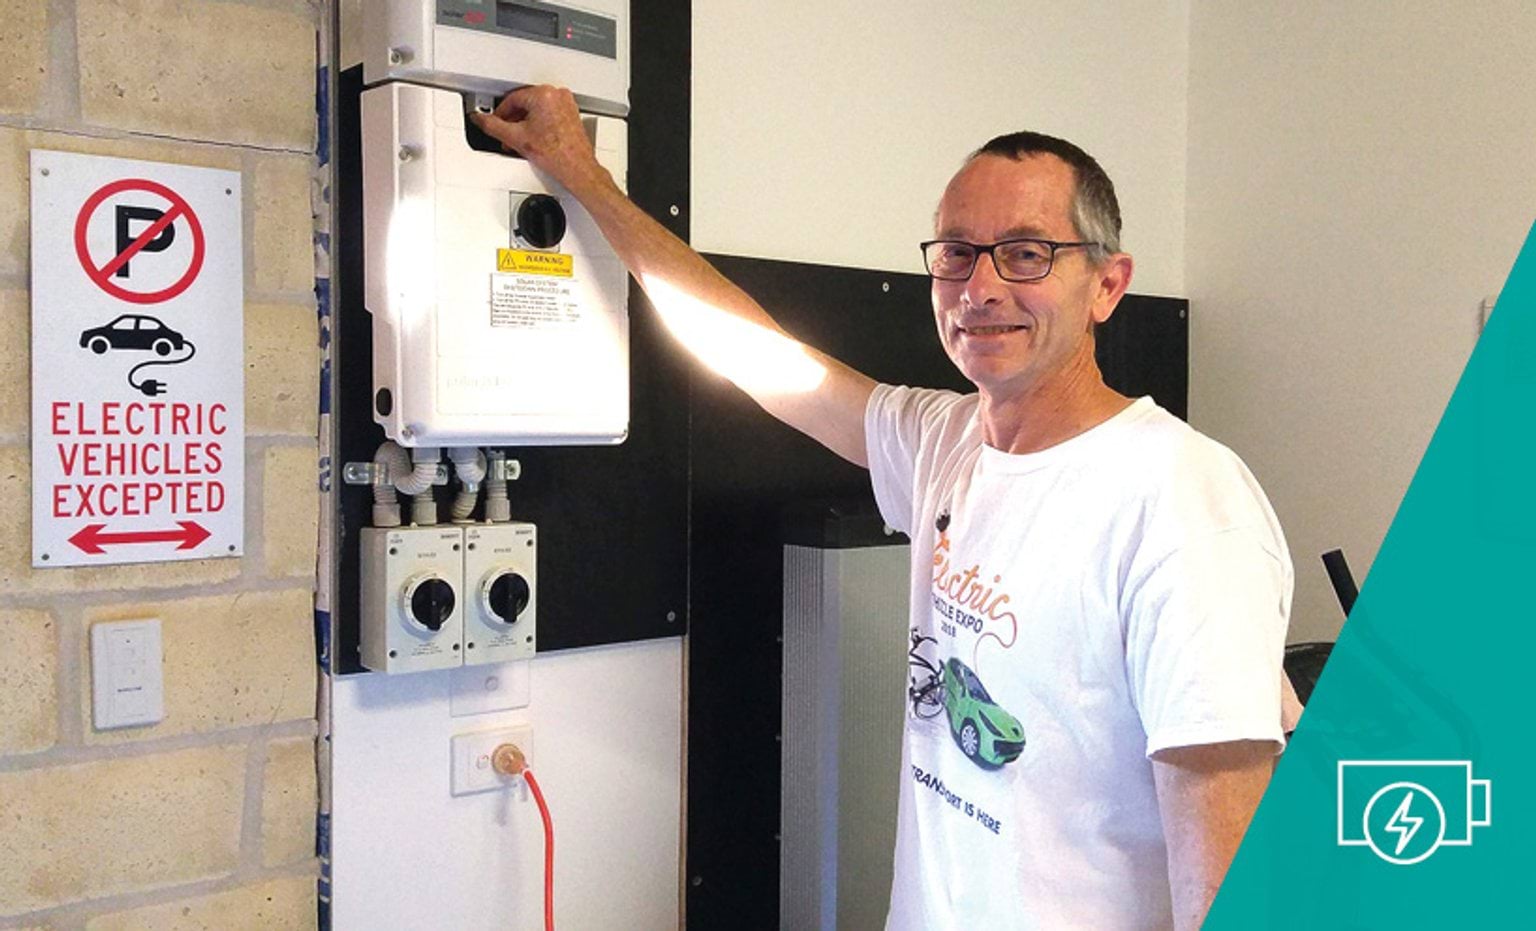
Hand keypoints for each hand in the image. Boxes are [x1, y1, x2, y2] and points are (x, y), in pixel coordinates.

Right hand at [470, 85, 607, 194]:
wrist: (577, 169)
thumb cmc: (556, 155)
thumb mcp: (516, 138)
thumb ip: (492, 126)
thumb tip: (479, 119)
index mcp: (543, 94)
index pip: (512, 98)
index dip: (500, 113)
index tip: (495, 122)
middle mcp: (557, 95)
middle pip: (524, 103)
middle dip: (513, 120)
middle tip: (506, 134)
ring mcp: (566, 104)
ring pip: (536, 109)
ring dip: (524, 123)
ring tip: (519, 140)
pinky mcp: (571, 114)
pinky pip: (548, 113)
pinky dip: (538, 124)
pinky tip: (533, 139)